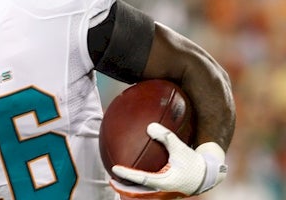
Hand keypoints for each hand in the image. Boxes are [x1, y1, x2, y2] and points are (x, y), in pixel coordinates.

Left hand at [110, 122, 226, 198]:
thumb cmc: (193, 162)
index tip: (115, 168)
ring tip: (118, 182)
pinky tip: (133, 179)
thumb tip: (150, 126)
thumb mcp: (180, 148)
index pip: (142, 179)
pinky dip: (138, 187)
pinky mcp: (165, 192)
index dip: (128, 175)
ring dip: (130, 190)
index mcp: (166, 182)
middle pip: (139, 194)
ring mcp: (164, 194)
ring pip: (142, 195)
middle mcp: (163, 191)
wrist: (208, 176)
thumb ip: (166, 136)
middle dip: (123, 189)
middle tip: (111, 180)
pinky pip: (148, 192)